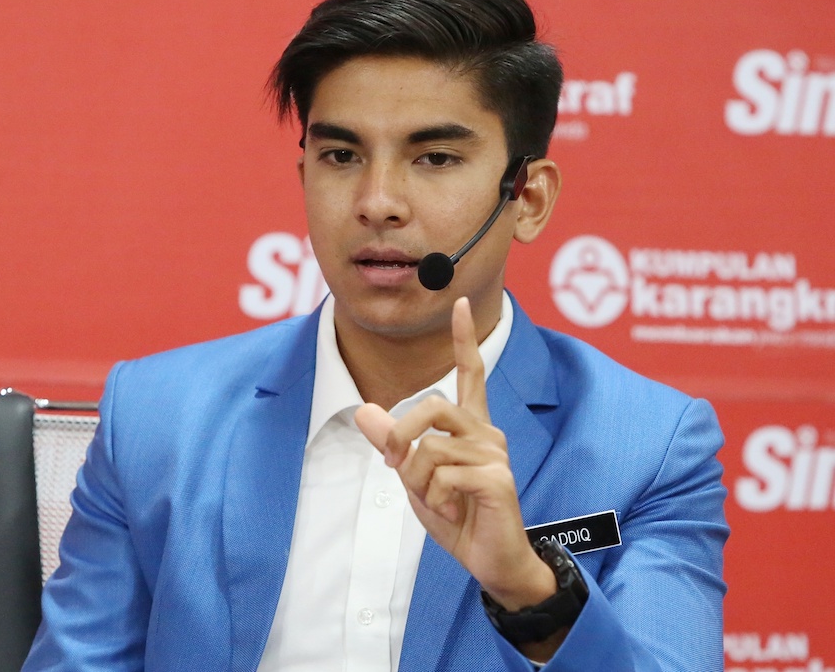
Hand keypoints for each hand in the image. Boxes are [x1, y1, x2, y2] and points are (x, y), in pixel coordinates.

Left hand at [354, 297, 555, 611]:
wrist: (490, 559)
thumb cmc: (458, 515)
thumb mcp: (415, 477)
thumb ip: (394, 443)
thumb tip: (363, 411)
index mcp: (470, 427)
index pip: (470, 372)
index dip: (463, 337)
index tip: (460, 300)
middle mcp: (486, 432)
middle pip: (432, 405)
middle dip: (401, 434)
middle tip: (394, 466)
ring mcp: (495, 453)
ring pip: (431, 448)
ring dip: (419, 482)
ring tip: (438, 502)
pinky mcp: (498, 477)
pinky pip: (444, 476)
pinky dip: (436, 499)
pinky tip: (455, 511)